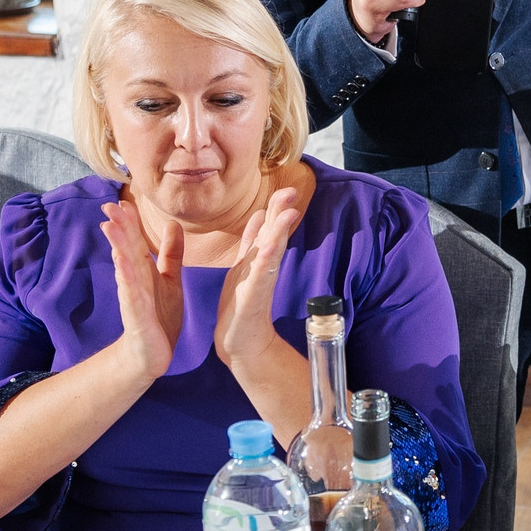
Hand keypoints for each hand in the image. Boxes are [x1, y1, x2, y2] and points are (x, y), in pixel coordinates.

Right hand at [101, 200, 184, 381]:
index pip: (136, 240)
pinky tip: (120, 262)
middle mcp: (136, 280)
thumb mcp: (170, 280)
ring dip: (118, 246)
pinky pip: (130, 293)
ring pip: (125, 266)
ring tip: (109, 226)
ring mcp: (134, 296)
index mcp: (145, 270)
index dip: (131, 221)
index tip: (125, 200)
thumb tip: (174, 224)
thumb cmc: (160, 317)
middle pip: (127, 248)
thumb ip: (171, 254)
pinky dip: (126, 277)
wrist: (152, 354)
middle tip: (109, 204)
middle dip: (119, 227)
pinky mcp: (136, 314)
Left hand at [214, 186, 305, 374]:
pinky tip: (270, 246)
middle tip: (291, 192)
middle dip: (281, 214)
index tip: (287, 189)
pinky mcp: (253, 297)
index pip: (270, 228)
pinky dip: (266, 260)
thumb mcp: (246, 264)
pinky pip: (261, 275)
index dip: (277, 208)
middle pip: (275, 235)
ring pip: (272, 252)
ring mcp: (260, 282)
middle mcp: (263, 268)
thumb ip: (253, 240)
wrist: (240, 340)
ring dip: (280, 233)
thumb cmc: (241, 303)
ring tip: (288, 213)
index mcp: (259, 258)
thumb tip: (261, 213)